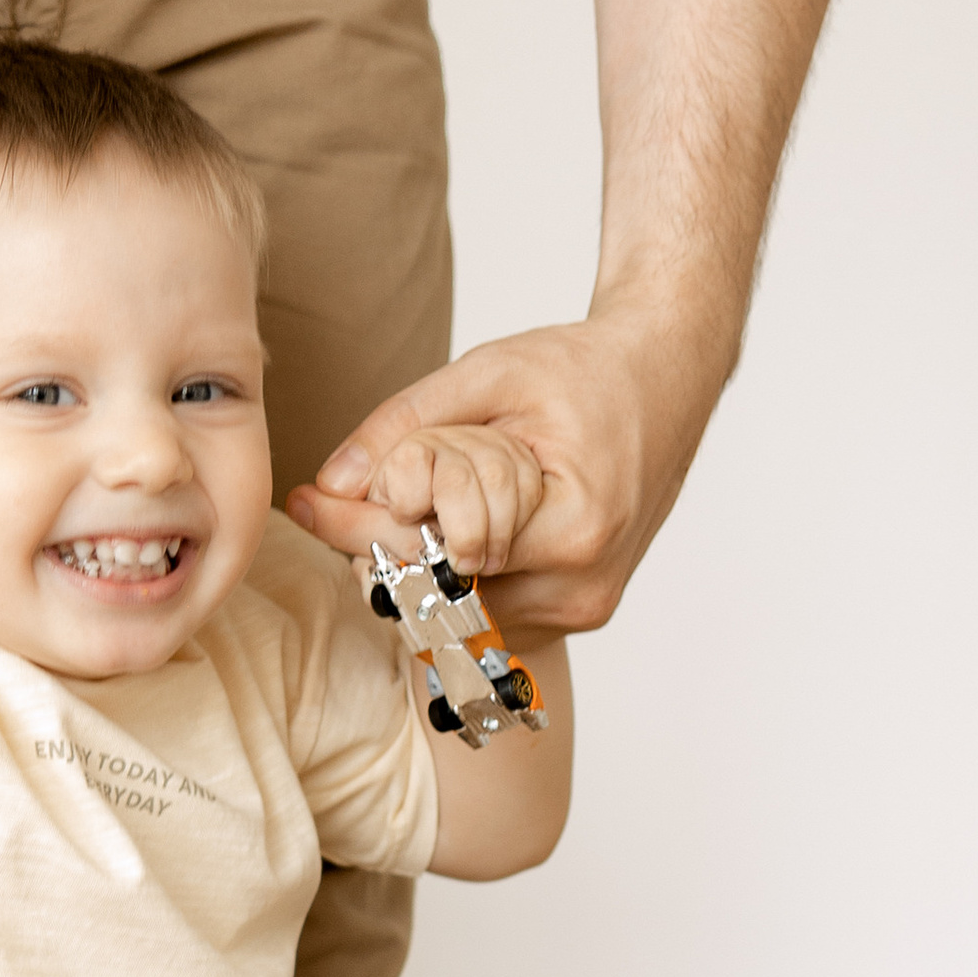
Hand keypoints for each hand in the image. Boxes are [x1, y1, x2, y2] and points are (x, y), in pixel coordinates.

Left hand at [288, 299, 731, 635]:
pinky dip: (456, 570)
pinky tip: (448, 523)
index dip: (362, 529)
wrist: (669, 375)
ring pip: (461, 608)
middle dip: (383, 549)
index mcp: (571, 532)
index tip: (308, 501)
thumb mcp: (489, 373)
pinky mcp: (578, 609)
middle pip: (442, 594)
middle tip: (334, 502)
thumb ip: (406, 425)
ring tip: (413, 501)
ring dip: (420, 563)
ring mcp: (582, 608)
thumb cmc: (586, 367)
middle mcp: (580, 589)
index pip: (436, 556)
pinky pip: (491, 605)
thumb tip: (330, 481)